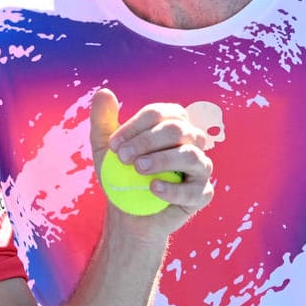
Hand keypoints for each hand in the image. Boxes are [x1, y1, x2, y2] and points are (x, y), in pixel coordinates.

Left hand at [90, 88, 214, 232]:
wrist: (128, 213)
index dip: (135, 127)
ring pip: (191, 155)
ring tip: (138, 169)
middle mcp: (192, 141)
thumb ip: (103, 121)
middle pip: (176, 130)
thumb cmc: (120, 175)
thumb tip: (104, 92)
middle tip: (123, 158)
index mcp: (173, 122)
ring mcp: (200, 167)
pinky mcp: (202, 193)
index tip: (114, 145)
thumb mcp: (106, 149)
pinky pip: (195, 189)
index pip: (158, 114)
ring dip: (163, 160)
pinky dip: (173, 189)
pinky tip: (153, 188)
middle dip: (147, 141)